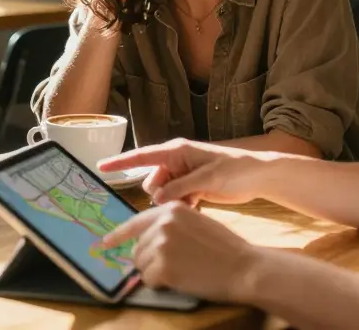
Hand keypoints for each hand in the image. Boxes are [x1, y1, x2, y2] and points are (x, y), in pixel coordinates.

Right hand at [97, 138, 271, 206]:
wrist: (258, 176)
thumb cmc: (234, 169)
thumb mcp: (207, 178)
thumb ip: (179, 187)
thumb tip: (155, 199)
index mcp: (176, 151)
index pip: (142, 156)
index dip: (121, 162)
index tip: (100, 167)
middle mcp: (176, 162)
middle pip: (152, 181)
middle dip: (159, 194)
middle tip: (182, 198)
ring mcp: (183, 176)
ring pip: (163, 194)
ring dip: (172, 202)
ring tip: (194, 202)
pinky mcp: (192, 188)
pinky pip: (175, 200)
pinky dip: (182, 206)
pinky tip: (197, 207)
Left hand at [100, 201, 266, 302]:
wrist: (243, 267)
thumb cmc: (224, 248)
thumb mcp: (196, 223)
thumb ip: (171, 225)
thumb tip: (147, 239)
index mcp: (171, 209)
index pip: (135, 222)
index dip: (118, 235)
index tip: (104, 243)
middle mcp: (162, 223)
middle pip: (137, 248)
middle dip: (151, 261)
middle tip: (178, 265)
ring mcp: (161, 244)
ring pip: (141, 265)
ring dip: (156, 273)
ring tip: (183, 270)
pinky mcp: (163, 265)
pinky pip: (149, 280)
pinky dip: (162, 284)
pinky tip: (183, 279)